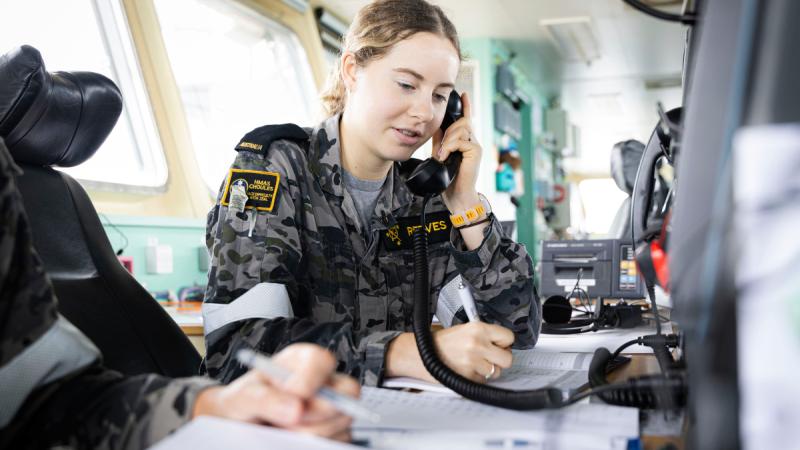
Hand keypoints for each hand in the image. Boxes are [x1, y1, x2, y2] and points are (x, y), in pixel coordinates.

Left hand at [192, 344, 358, 441]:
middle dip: (319, 411)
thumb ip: (263, 398)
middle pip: (348, 390)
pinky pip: (340, 440)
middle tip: (292, 421)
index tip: (294, 391)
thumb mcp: (242, 397)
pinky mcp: (335, 433)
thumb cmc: (243, 404)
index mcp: (302, 363)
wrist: (240, 427)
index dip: (312, 377)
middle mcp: (322, 383)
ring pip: (343, 420)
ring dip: (312, 432)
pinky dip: (316, 445)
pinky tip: (293, 441)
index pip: (322, 360)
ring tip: (284, 431)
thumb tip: (295, 409)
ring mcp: (332, 410)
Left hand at [431, 91, 481, 212]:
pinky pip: (460, 140)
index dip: (465, 106)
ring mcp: (475, 145)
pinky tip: (445, 156)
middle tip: (440, 149)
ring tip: (442, 154)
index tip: (463, 94)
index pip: (465, 119)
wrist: (456, 195)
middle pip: (461, 122)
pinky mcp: (476, 151)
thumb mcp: (441, 155)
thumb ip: (440, 141)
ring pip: (460, 129)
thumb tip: (435, 126)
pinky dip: (450, 146)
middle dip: (447, 132)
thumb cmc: (450, 178)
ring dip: (447, 140)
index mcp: (464, 141)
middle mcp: (472, 141)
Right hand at [432, 321, 513, 382]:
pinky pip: (484, 381)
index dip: (505, 343)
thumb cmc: (443, 342)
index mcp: (478, 328)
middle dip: (500, 359)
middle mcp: (477, 344)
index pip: (509, 337)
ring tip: (474, 363)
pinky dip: (477, 378)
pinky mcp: (468, 376)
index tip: (500, 345)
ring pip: (497, 372)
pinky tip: (467, 369)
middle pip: (507, 359)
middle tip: (490, 357)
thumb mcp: (466, 329)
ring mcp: (473, 361)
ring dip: (488, 370)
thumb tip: (505, 345)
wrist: (422, 354)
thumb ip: (486, 335)